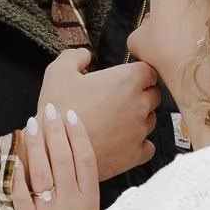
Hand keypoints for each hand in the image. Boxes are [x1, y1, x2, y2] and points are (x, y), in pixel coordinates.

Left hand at [12, 104, 99, 209]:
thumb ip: (85, 188)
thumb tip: (78, 156)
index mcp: (89, 200)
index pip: (85, 159)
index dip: (78, 135)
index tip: (71, 116)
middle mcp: (70, 202)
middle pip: (62, 158)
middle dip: (56, 131)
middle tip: (50, 110)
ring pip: (41, 170)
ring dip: (36, 144)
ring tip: (32, 123)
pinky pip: (20, 192)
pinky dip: (19, 172)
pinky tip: (18, 155)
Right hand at [38, 48, 159, 180]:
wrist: (55, 150)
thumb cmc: (58, 111)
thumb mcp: (58, 72)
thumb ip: (74, 56)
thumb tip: (84, 55)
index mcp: (126, 81)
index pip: (150, 71)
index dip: (138, 73)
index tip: (127, 78)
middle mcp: (139, 105)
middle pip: (154, 95)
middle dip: (140, 94)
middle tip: (118, 99)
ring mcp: (139, 131)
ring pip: (151, 120)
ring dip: (139, 119)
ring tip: (115, 121)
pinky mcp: (136, 154)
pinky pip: (148, 146)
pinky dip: (139, 143)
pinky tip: (123, 141)